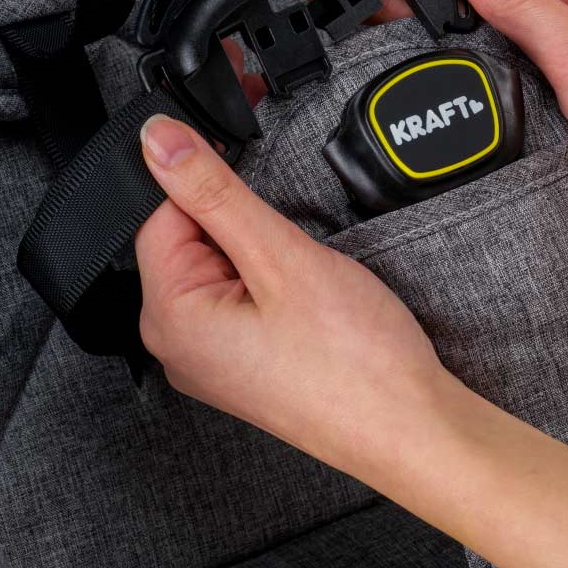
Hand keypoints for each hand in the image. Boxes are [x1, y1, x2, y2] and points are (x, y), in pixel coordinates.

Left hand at [135, 114, 453, 481]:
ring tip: (305, 278)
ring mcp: (215, 358)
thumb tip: (160, 140)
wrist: (409, 427)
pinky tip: (307, 298)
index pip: (158, 215)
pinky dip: (272, 280)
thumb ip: (215, 193)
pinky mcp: (247, 362)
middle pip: (189, 240)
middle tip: (290, 244)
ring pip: (221, 266)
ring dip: (261, 250)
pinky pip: (242, 297)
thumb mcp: (281, 258)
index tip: (246, 173)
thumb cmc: (353, 362)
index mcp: (170, 319)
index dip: (206, 182)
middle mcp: (180, 344)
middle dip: (238, 220)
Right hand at [448, 0, 567, 282]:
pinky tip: (488, 165)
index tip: (408, 6)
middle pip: (495, 56)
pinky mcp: (563, 168)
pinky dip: (502, 165)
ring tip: (475, 122)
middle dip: (469, 68)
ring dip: (489, 122)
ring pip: (499, 113)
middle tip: (437, 73)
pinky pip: (513, 163)